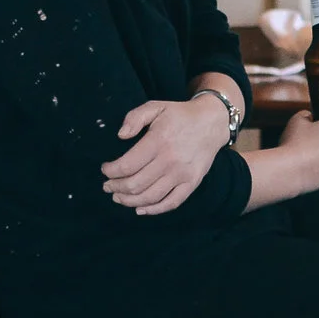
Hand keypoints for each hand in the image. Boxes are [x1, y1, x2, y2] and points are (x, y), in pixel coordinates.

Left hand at [102, 96, 232, 214]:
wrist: (213, 122)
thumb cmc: (180, 115)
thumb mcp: (156, 107)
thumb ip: (135, 117)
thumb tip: (121, 136)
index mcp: (158, 141)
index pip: (126, 166)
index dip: (111, 171)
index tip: (105, 169)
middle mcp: (170, 160)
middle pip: (135, 184)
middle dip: (115, 188)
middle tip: (108, 186)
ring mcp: (182, 174)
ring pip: (150, 197)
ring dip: (129, 201)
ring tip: (118, 197)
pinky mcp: (192, 182)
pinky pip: (171, 203)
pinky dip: (153, 210)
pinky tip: (140, 209)